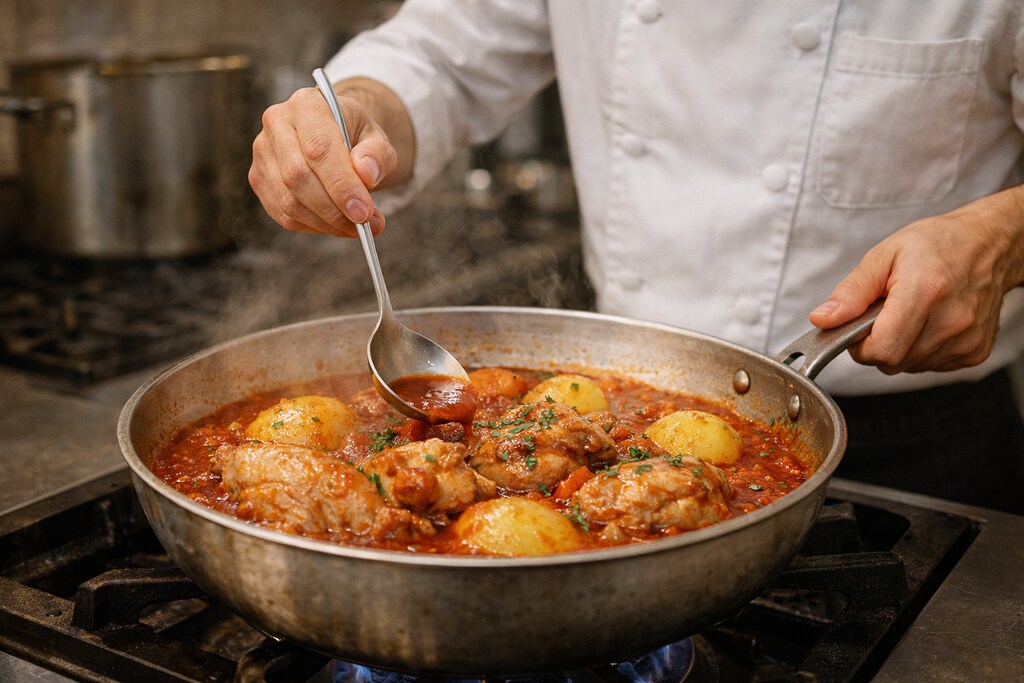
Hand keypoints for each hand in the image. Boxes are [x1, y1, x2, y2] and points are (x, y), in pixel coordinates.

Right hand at [249, 79, 410, 237]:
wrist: (335, 132)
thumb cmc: (355, 134)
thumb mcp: (377, 137)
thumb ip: (377, 154)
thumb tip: (366, 175)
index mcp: (306, 104)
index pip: (319, 149)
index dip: (341, 186)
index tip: (364, 213)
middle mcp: (277, 123)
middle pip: (298, 177)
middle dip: (334, 210)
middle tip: (365, 225)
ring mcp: (263, 152)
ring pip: (289, 202)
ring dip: (326, 223)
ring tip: (357, 227)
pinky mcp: (259, 178)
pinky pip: (282, 214)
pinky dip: (313, 226)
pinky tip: (336, 225)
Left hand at [809, 187, 1023, 373]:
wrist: (989, 245)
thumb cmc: (936, 244)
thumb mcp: (884, 255)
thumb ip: (851, 292)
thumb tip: (822, 320)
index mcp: (924, 292)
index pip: (880, 349)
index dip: (859, 344)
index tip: (859, 326)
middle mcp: (951, 321)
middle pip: (892, 362)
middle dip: (877, 344)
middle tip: (885, 314)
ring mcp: (966, 340)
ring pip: (909, 366)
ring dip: (900, 347)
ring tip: (911, 313)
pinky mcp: (975, 352)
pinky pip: (931, 366)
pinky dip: (921, 350)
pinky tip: (929, 323)